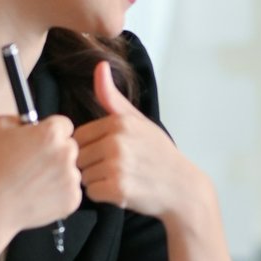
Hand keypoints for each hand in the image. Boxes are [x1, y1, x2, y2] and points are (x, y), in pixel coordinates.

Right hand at [0, 114, 80, 243]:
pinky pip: (70, 191)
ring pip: (70, 170)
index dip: (51, 133)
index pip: (65, 125)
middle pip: (70, 147)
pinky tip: (37, 195)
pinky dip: (58, 193)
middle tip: (33, 165)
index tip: (41, 142)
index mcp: (50, 133)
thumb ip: (21, 118)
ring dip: (57, 174)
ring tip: (32, 182)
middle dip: (56, 153)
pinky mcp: (73, 199)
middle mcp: (66, 153)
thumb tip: (33, 121)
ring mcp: (71, 178)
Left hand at [75, 60, 204, 221]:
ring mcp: (117, 166)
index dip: (91, 147)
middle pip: (78, 156)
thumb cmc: (158, 154)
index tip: (111, 153)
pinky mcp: (118, 189)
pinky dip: (103, 196)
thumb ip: (112, 97)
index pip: (78, 136)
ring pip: (83, 175)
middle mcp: (116, 142)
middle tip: (117, 168)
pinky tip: (123, 191)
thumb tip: (99, 65)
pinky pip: (91, 193)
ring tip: (122, 178)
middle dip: (92, 165)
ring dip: (97, 181)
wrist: (182, 187)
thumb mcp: (138, 120)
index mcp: (118, 122)